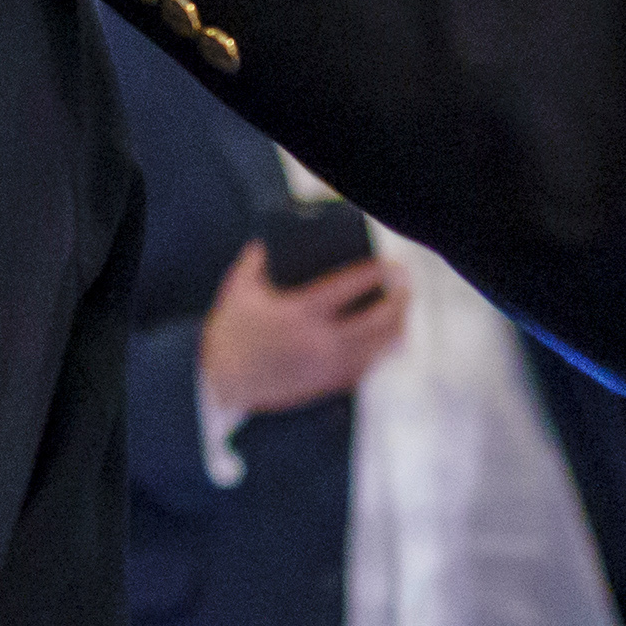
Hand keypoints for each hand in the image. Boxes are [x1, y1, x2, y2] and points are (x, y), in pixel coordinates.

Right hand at [198, 244, 406, 418]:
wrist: (221, 383)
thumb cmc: (229, 332)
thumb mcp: (239, 289)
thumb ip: (256, 260)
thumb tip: (271, 239)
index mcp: (299, 313)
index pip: (349, 287)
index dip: (376, 272)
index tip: (391, 262)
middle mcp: (319, 341)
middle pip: (377, 320)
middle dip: (399, 299)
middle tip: (404, 282)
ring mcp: (326, 367)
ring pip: (378, 348)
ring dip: (398, 326)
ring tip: (403, 308)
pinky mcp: (326, 386)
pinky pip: (366, 368)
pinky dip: (381, 352)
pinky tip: (389, 340)